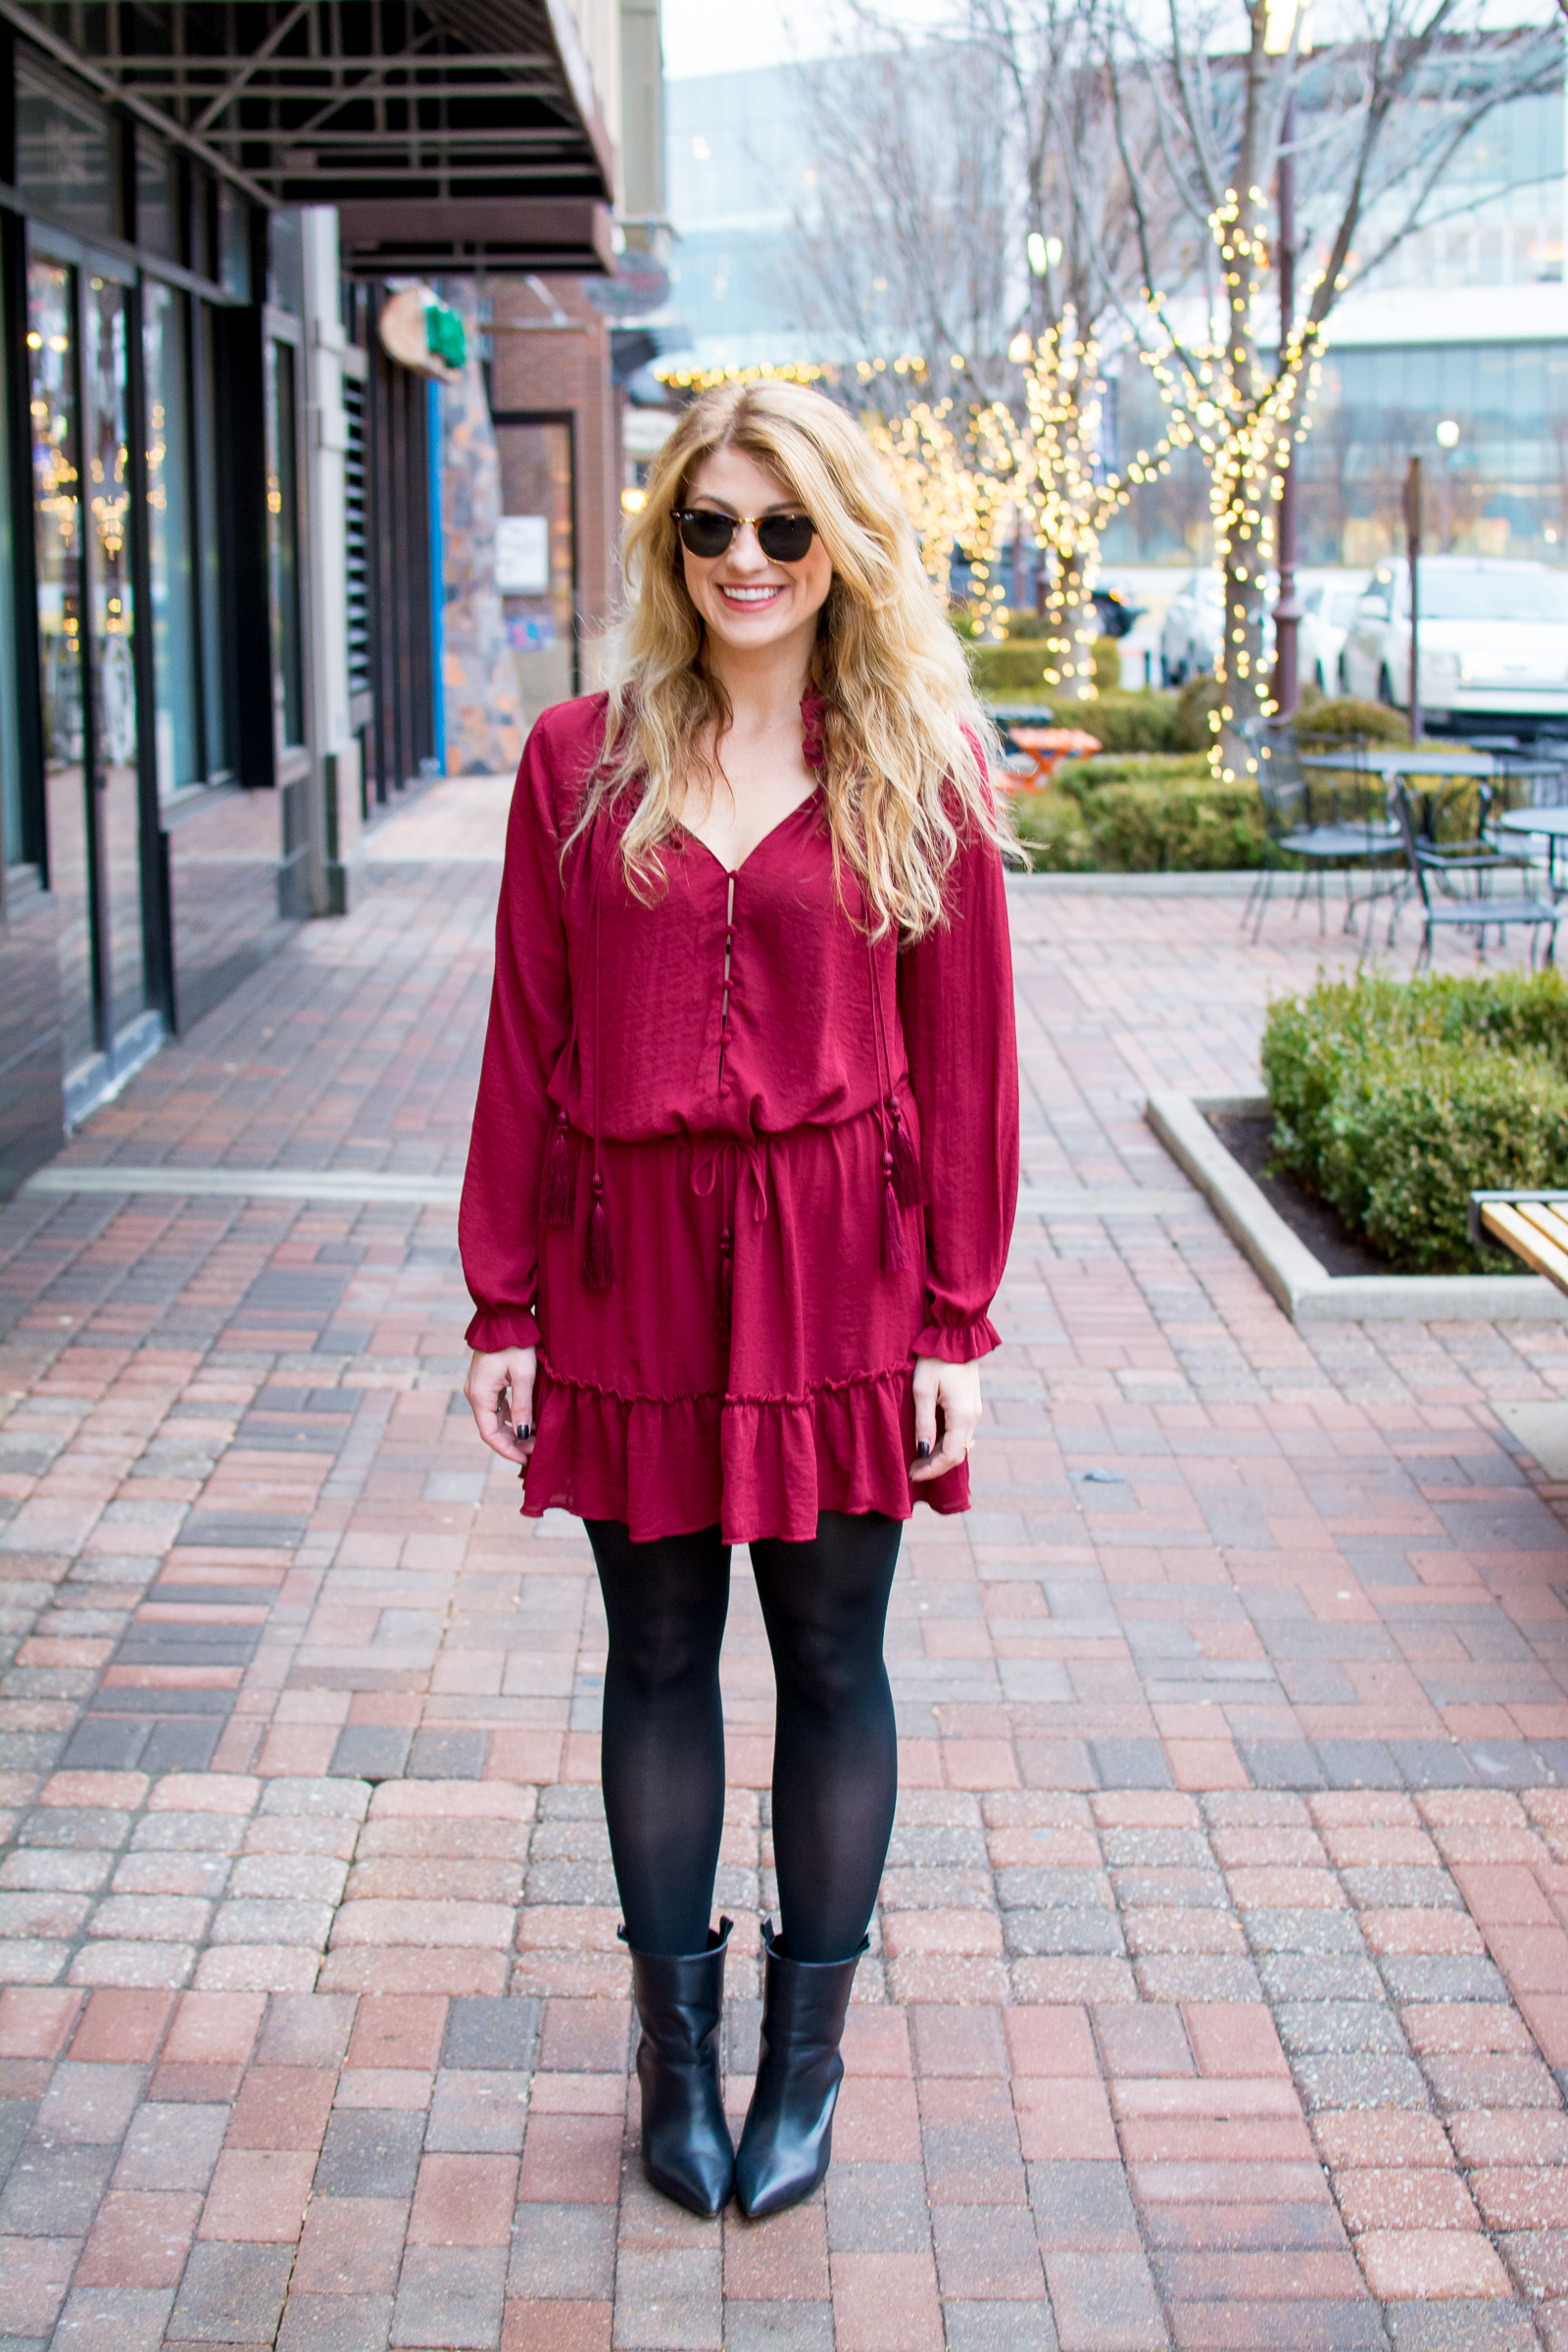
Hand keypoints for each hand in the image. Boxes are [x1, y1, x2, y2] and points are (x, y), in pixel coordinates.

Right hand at [464, 1347, 537, 1466]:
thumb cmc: (515, 1344)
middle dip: (513, 1442)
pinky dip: (510, 1417)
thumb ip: (522, 1407)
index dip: (507, 1450)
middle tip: (535, 1449)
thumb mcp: (524, 1376)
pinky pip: (496, 1406)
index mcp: (479, 1395)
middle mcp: (474, 1393)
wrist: (504, 1317)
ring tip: (535, 1438)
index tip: (526, 1459)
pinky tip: (528, 1421)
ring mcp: (478, 1387)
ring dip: (512, 1430)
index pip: (490, 1434)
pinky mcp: (485, 1381)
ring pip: (494, 1418)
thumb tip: (524, 1434)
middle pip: (491, 1428)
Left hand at [910, 1355, 981, 1482]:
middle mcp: (973, 1416)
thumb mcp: (922, 1388)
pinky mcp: (971, 1404)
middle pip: (957, 1454)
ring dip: (940, 1455)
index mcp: (962, 1415)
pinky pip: (961, 1432)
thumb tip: (922, 1451)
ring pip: (960, 1444)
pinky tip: (929, 1441)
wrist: (956, 1333)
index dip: (931, 1470)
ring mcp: (975, 1410)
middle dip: (935, 1466)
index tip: (911, 1474)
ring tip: (917, 1458)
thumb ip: (923, 1422)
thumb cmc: (935, 1358)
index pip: (950, 1456)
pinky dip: (945, 1442)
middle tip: (912, 1469)